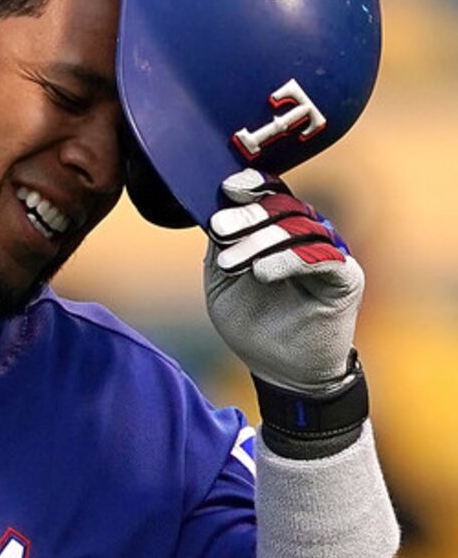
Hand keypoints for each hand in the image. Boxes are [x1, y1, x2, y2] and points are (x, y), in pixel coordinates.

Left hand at [204, 169, 363, 390]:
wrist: (282, 371)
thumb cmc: (254, 326)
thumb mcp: (222, 285)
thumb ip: (220, 249)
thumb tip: (211, 212)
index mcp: (281, 232)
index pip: (272, 195)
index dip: (253, 186)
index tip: (227, 190)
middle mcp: (309, 236)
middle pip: (284, 208)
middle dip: (248, 216)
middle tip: (220, 228)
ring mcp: (331, 254)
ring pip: (301, 229)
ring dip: (261, 241)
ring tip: (231, 263)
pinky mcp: (347, 277)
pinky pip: (322, 257)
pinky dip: (289, 260)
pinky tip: (262, 272)